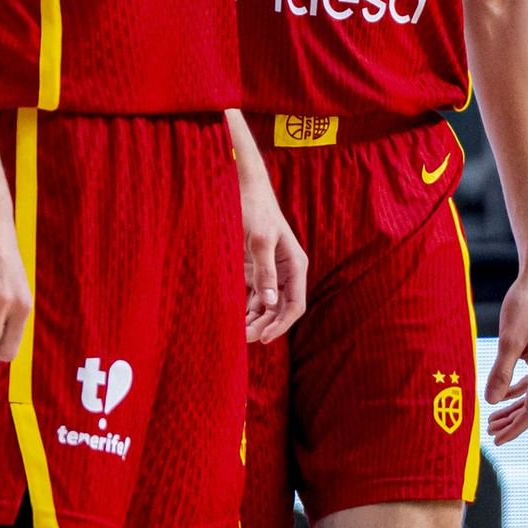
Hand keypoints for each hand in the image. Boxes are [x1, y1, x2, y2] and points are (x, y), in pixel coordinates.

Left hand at [239, 167, 306, 344]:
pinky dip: (245, 308)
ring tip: (237, 333)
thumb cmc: (254, 210)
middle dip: (265, 325)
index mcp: (295, 265)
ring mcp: (271, 272)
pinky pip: (253, 296)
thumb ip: (264, 271)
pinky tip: (233, 318)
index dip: (281, 324)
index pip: (295, 304)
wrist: (242, 189)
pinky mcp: (255, 270)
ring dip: (254, 320)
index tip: (264, 338)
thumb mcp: (259, 240)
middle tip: (243, 338)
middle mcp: (286, 272)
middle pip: (280, 309)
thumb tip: (271, 303)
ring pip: (267, 306)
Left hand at [484, 268, 527, 442]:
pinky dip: (519, 390)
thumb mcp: (508, 340)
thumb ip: (501, 372)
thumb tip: (492, 401)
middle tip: (489, 432)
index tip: (497, 441)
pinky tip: (505, 395)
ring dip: (514, 407)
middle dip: (512, 421)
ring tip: (493, 418)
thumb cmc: (524, 305)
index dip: (515, 429)